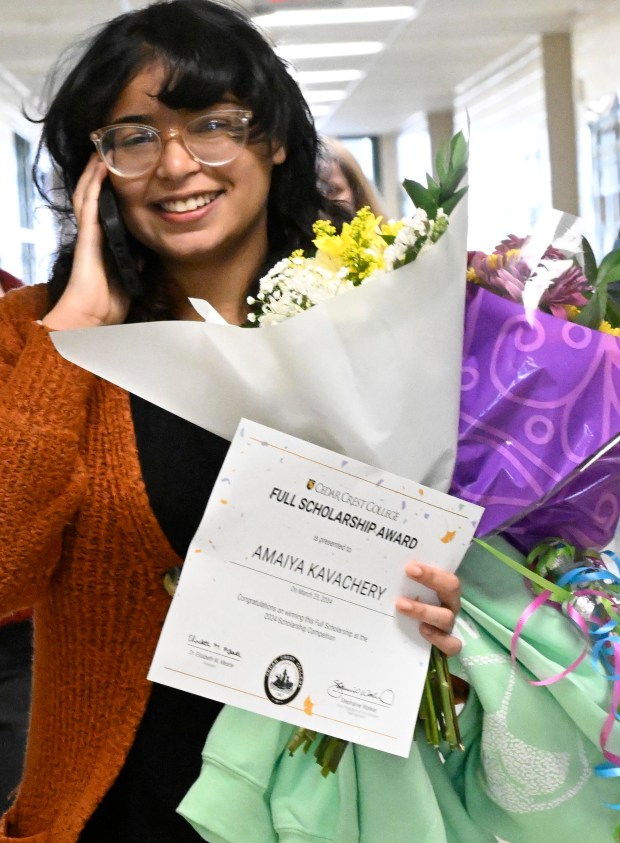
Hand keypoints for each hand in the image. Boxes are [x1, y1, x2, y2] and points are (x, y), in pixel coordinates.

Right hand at [42, 156, 130, 329]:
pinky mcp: (87, 236)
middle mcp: (94, 234)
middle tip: (108, 154)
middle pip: (93, 197)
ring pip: (87, 195)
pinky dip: (94, 185)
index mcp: (104, 242)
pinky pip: (88, 205)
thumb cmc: (109, 302)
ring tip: (102, 153)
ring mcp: (88, 233)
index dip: (110, 191)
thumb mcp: (130, 277)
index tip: (121, 174)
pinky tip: (100, 170)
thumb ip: (135, 262)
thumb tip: (145, 253)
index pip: (105, 210)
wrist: (93, 317)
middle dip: (99, 176)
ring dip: (94, 173)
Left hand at [396, 562, 461, 656]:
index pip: (445, 574)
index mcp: (443, 588)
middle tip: (408, 573)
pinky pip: (451, 645)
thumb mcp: (405, 590)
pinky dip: (438, 638)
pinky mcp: (446, 645)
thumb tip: (382, 563)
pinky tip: (422, 631)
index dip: (431, 571)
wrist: (411, 639)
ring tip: (401, 606)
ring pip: (447, 617)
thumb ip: (401, 579)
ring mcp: (448, 625)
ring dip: (424, 610)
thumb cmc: (406, 604)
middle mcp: (449, 604)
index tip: (410, 567)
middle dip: (431, 578)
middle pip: (452, 587)